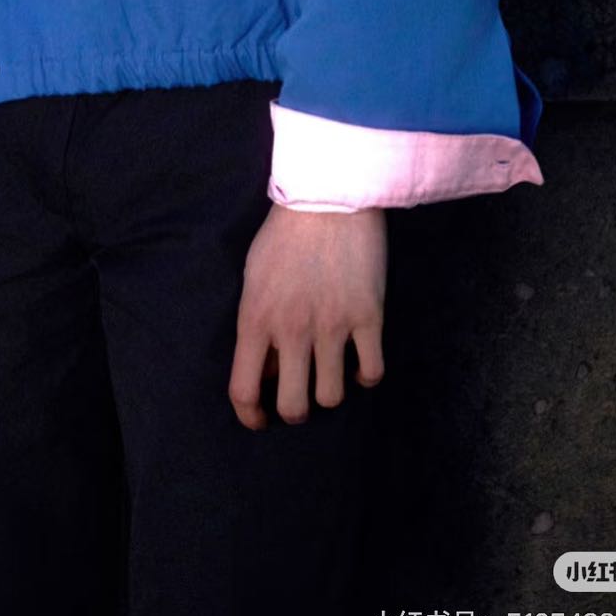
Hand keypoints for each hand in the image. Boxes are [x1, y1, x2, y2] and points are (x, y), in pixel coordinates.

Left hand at [229, 203, 386, 428]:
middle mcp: (292, 331)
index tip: (259, 420)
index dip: (250, 416)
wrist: (330, 195)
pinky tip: (360, 363)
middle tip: (300, 396)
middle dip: (295, 410)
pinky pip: (371, 372)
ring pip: (333, 397)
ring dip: (331, 393)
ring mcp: (332, 326)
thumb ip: (257, 323)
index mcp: (255, 319)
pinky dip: (366, 376)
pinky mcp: (368, 317)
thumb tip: (266, 367)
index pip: (243, 390)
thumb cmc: (285, 232)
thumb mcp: (254, 277)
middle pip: (293, 407)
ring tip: (330, 374)